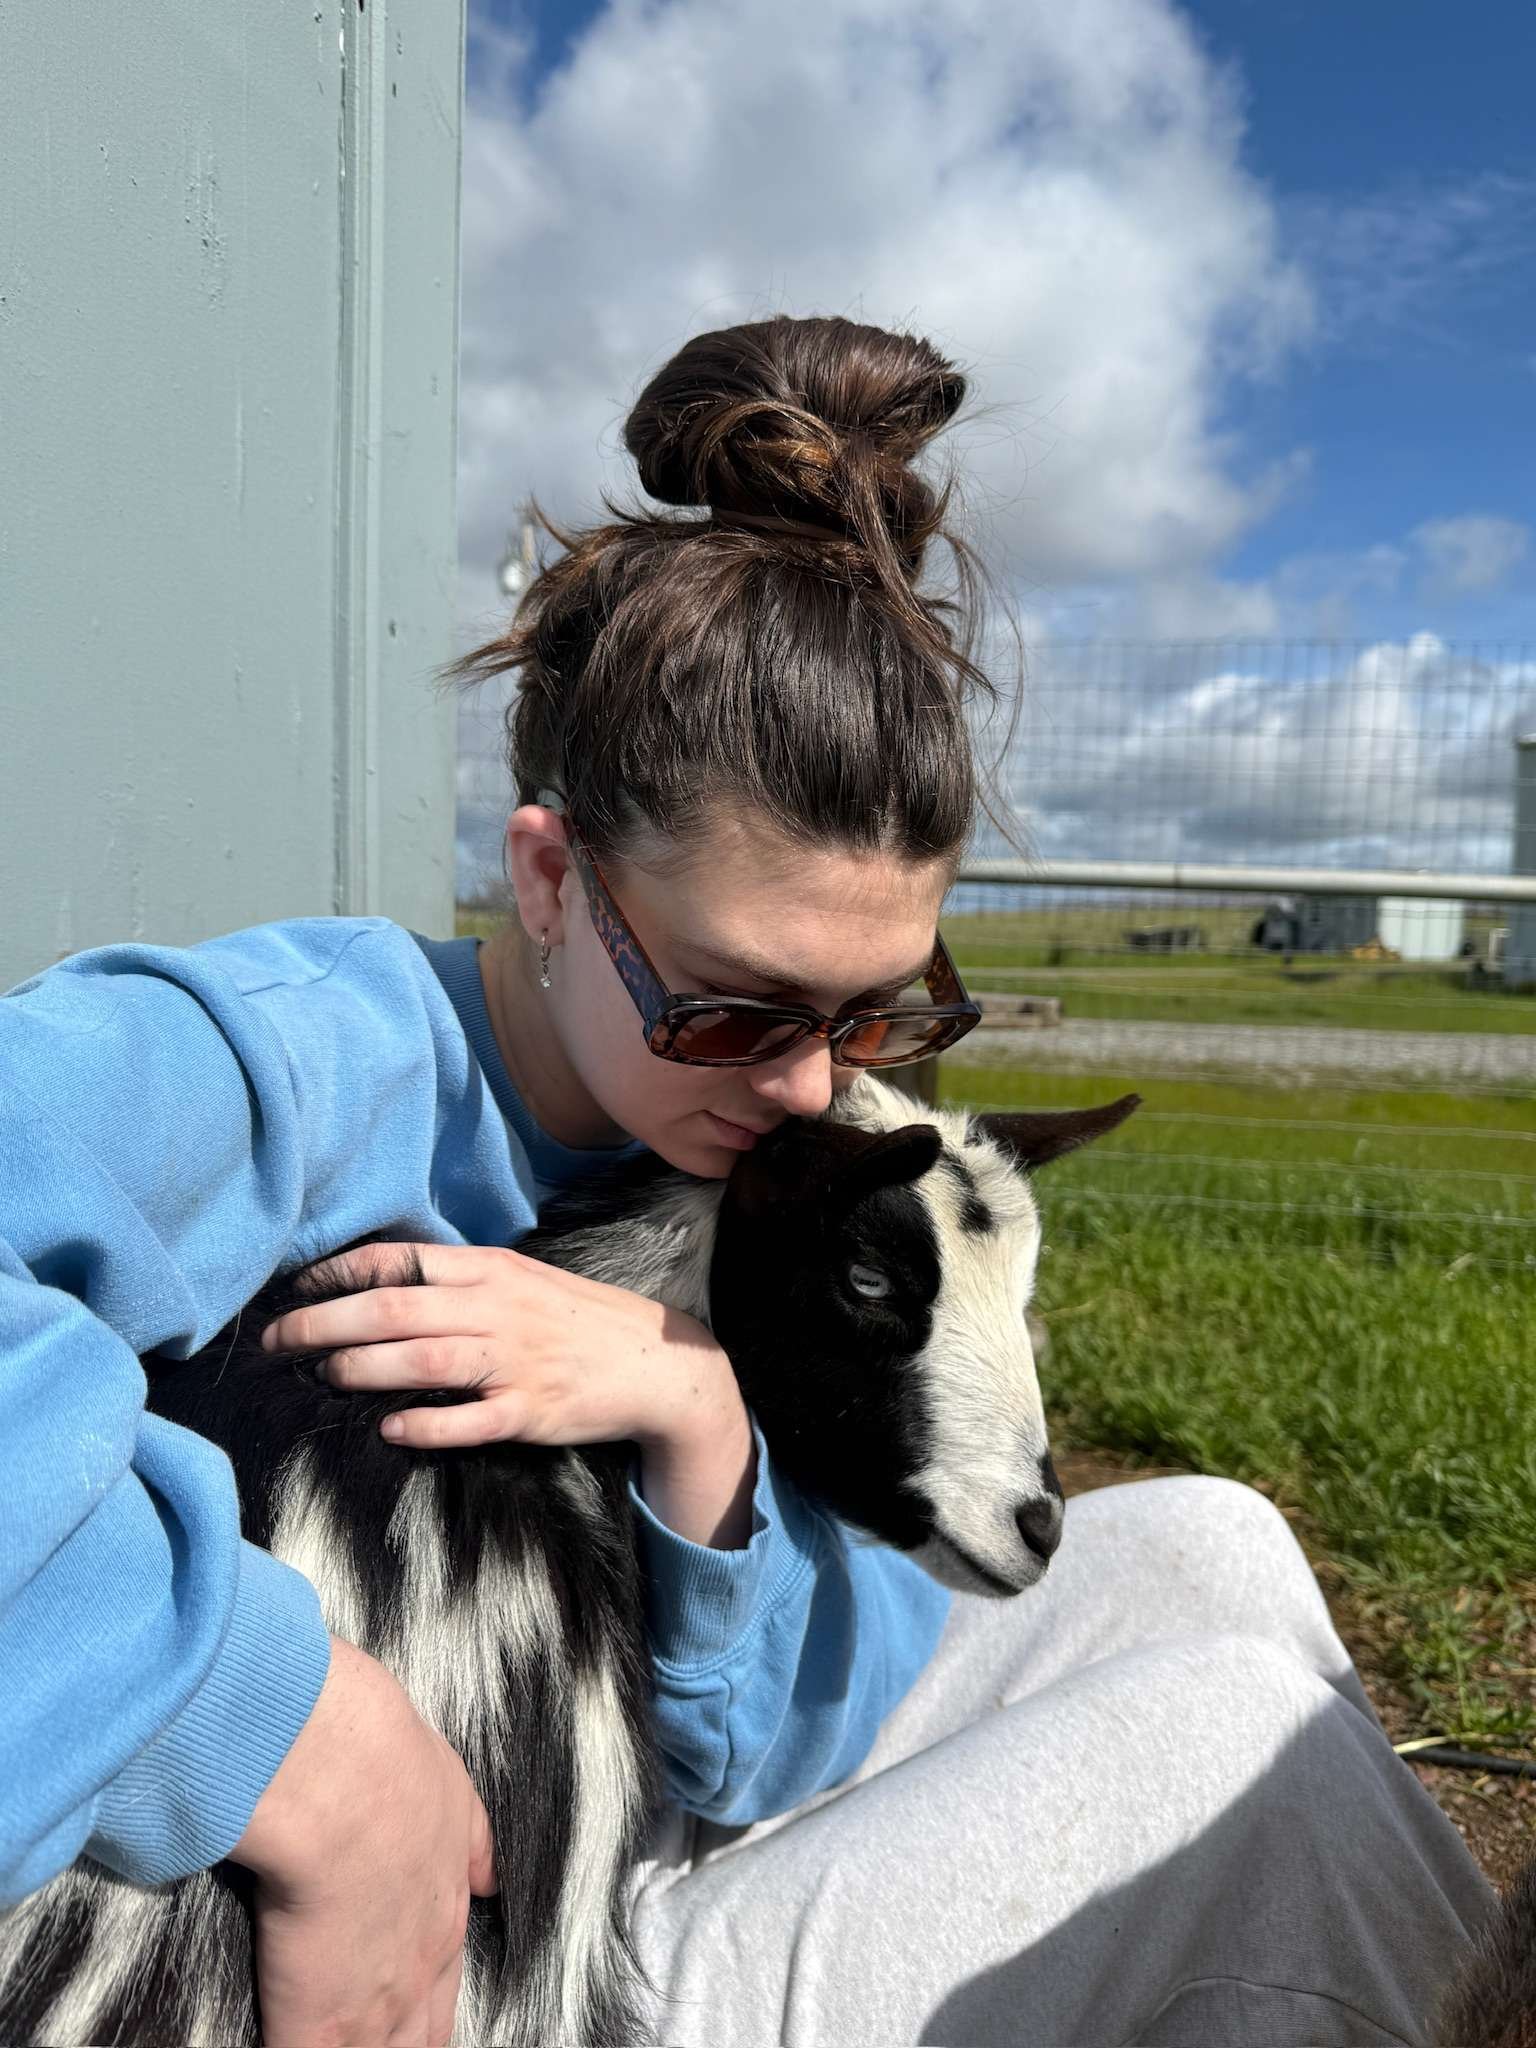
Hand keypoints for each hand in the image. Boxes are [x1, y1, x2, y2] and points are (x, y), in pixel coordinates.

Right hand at [230, 1636, 496, 2047]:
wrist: (344, 1785)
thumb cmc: (397, 1776)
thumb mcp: (458, 1800)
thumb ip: (474, 1846)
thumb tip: (490, 1880)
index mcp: (445, 1922)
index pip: (442, 1993)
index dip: (423, 2013)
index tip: (406, 2020)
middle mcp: (417, 1975)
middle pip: (417, 2040)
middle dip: (398, 2043)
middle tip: (374, 2037)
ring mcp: (368, 2008)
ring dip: (352, 2046)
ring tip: (334, 2037)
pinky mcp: (312, 2022)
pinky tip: (284, 2036)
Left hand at [259, 1240, 741, 1454]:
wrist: (655, 1362)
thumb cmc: (575, 1320)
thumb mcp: (520, 1279)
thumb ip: (458, 1280)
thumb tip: (382, 1284)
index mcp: (488, 1269)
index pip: (397, 1259)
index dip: (336, 1273)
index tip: (292, 1288)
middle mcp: (496, 1308)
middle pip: (394, 1309)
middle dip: (324, 1322)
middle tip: (276, 1339)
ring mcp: (514, 1361)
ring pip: (424, 1359)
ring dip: (364, 1368)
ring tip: (323, 1376)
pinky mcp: (530, 1411)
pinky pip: (469, 1419)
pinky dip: (426, 1424)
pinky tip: (390, 1428)